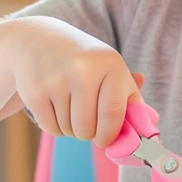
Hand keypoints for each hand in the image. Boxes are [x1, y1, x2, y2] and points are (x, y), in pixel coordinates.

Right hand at [10, 18, 143, 147]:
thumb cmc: (83, 60)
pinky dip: (54, 125)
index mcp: (110, 64)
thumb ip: (129, 96)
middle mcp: (83, 70)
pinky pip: (50, 128)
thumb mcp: (110, 67)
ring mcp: (57, 80)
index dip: (110, 134)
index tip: (106, 141)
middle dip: (88, 132)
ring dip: (70, 128)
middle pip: (88, 129)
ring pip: (69, 130)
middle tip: (86, 118)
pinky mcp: (34, 92)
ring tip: (68, 104)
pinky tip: (54, 104)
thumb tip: (147, 125)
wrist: (37, 40)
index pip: (114, 114)